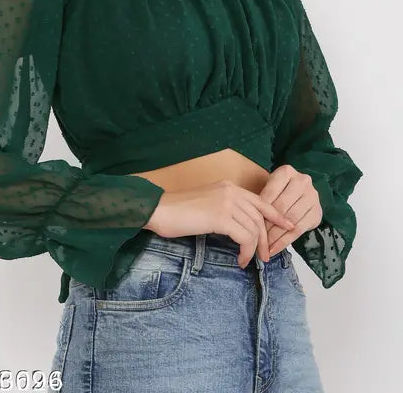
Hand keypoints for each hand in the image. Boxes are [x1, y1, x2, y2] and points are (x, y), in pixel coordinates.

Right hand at [144, 178, 295, 266]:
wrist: (159, 209)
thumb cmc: (177, 211)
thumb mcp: (206, 204)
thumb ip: (224, 209)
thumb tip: (238, 228)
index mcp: (228, 186)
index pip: (260, 200)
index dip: (275, 214)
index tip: (287, 225)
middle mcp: (231, 191)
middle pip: (260, 216)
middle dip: (266, 238)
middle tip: (266, 255)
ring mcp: (226, 203)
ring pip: (254, 228)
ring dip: (255, 248)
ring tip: (251, 260)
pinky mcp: (221, 217)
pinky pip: (244, 237)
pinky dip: (246, 251)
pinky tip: (240, 259)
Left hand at [256, 164, 322, 257]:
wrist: (299, 192)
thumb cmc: (277, 191)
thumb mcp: (268, 188)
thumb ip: (260, 200)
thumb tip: (248, 221)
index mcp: (287, 172)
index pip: (270, 193)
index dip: (259, 210)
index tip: (249, 224)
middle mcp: (303, 181)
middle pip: (282, 207)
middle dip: (267, 225)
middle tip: (255, 239)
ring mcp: (312, 197)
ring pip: (291, 220)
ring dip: (276, 236)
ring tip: (263, 247)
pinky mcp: (317, 212)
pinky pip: (299, 230)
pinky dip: (285, 241)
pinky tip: (275, 249)